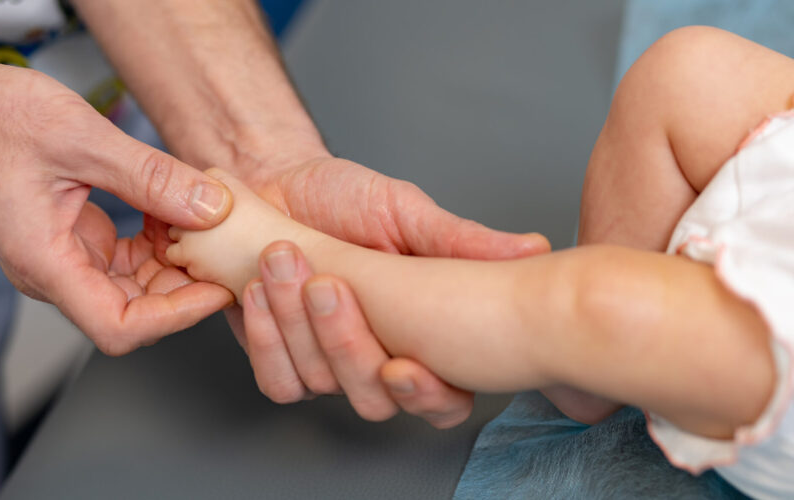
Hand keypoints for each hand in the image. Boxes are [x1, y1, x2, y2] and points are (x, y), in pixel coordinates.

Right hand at [0, 40, 234, 353]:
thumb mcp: (82, 139)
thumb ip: (151, 177)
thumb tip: (212, 207)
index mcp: (44, 262)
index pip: (118, 326)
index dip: (176, 317)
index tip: (216, 291)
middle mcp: (53, 271)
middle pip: (134, 310)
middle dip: (185, 288)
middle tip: (230, 257)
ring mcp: (64, 256)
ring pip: (135, 285)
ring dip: (175, 261)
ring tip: (210, 227)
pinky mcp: (73, 237)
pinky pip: (126, 257)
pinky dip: (157, 238)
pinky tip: (178, 209)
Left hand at [151, 155, 548, 425]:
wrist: (276, 181)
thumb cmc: (347, 197)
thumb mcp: (406, 212)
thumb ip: (461, 242)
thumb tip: (534, 250)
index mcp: (426, 335)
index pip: (445, 397)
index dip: (429, 395)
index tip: (404, 366)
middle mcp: (381, 360)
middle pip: (376, 399)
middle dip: (346, 342)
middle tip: (327, 283)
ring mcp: (330, 367)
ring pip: (323, 384)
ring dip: (298, 325)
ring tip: (284, 257)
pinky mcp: (282, 361)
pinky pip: (279, 380)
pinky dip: (267, 336)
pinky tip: (259, 289)